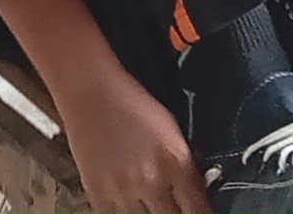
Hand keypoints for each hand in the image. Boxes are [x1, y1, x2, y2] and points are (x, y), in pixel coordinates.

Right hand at [53, 66, 210, 213]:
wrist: (91, 91)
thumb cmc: (132, 103)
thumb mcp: (172, 130)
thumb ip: (186, 163)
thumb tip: (199, 188)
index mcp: (176, 161)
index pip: (200, 210)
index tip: (201, 212)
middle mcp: (152, 180)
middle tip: (174, 208)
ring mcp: (123, 190)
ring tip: (152, 206)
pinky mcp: (97, 193)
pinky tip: (131, 206)